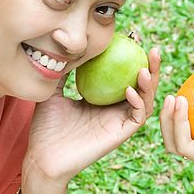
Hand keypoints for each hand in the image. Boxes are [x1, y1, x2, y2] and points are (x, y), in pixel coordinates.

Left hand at [24, 47, 160, 183]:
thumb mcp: (53, 92)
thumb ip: (63, 72)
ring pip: (146, 101)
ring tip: (146, 66)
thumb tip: (69, 46)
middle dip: (151, 67)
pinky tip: (130, 89)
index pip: (124, 75)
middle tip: (152, 48)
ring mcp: (119, 122)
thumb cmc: (45, 127)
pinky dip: (138, 103)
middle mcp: (115, 110)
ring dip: (150, 84)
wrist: (42, 156)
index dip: (132, 56)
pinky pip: (137, 117)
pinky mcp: (120, 135)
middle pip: (142, 86)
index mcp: (103, 100)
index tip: (132, 37)